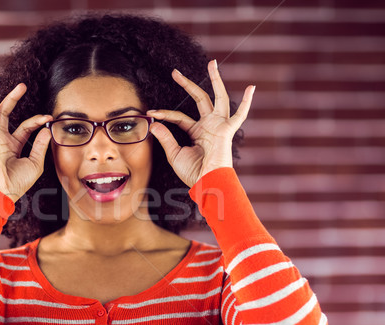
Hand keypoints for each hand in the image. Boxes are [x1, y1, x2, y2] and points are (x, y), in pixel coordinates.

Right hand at [0, 77, 52, 201]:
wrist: (1, 192)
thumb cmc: (17, 183)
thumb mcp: (35, 163)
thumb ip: (40, 145)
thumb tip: (46, 128)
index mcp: (12, 145)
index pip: (25, 126)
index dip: (37, 120)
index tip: (48, 117)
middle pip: (5, 113)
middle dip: (13, 98)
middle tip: (22, 85)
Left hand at [147, 60, 254, 186]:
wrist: (206, 182)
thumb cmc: (192, 172)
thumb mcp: (174, 154)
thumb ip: (165, 137)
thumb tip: (153, 123)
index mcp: (197, 131)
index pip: (179, 116)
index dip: (164, 114)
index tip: (151, 112)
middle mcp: (209, 125)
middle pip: (199, 99)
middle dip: (188, 84)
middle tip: (175, 72)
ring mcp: (218, 126)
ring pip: (218, 97)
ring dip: (216, 80)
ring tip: (212, 63)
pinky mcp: (227, 130)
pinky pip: (240, 115)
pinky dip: (247, 102)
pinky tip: (252, 87)